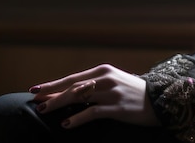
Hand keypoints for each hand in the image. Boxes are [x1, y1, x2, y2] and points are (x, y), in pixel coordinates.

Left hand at [29, 63, 160, 129]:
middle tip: (35, 99)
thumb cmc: (132, 92)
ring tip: (44, 110)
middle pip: (73, 85)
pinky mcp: (116, 108)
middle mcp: (106, 78)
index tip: (36, 88)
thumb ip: (95, 85)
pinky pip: (92, 112)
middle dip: (52, 92)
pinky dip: (78, 118)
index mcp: (104, 70)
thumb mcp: (114, 82)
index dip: (54, 83)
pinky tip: (66, 123)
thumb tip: (71, 92)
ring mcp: (111, 93)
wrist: (159, 99)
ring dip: (59, 103)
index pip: (73, 77)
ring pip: (79, 96)